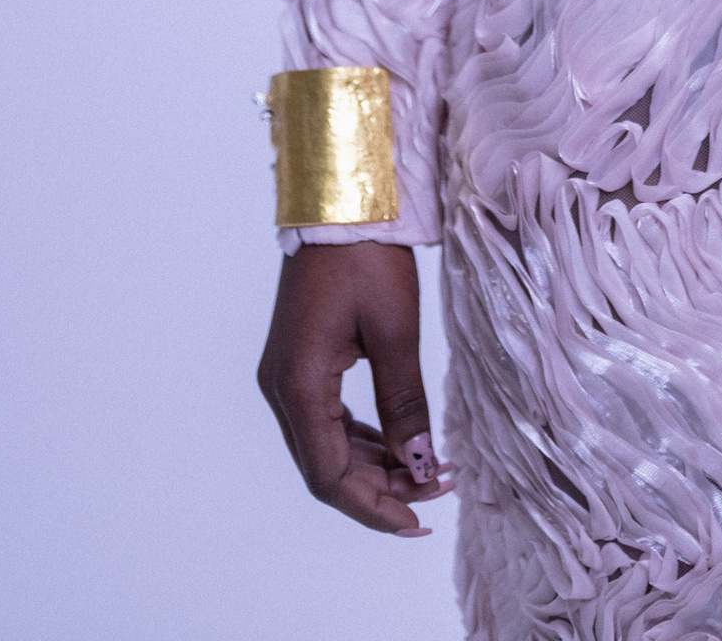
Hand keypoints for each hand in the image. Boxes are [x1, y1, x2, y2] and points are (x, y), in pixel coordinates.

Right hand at [257, 239, 451, 534]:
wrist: (341, 200)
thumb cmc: (366, 257)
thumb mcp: (396, 329)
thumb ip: (405, 402)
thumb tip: (420, 463)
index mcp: (298, 385)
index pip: (329, 476)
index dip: (373, 507)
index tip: (419, 521)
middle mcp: (282, 388)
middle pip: (326, 467)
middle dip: (382, 487)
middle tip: (439, 488)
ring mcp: (287, 375)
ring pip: (327, 445)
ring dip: (375, 464)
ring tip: (429, 468)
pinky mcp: (301, 361)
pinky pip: (328, 418)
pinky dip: (364, 437)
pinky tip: (400, 442)